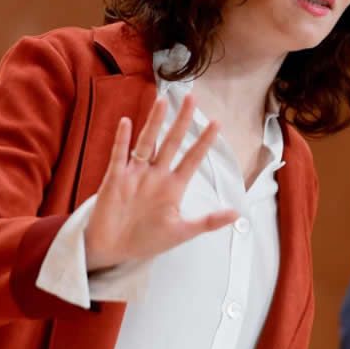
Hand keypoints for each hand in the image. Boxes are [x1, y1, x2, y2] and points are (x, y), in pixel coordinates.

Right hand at [83, 95, 237, 270]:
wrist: (112, 250)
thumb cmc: (146, 240)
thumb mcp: (182, 232)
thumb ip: (208, 222)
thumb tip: (237, 214)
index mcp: (173, 186)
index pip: (192, 158)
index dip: (204, 141)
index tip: (217, 122)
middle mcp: (155, 175)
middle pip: (171, 142)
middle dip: (182, 121)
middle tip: (192, 98)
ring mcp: (135, 175)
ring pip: (147, 143)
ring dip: (154, 123)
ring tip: (162, 101)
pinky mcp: (115, 180)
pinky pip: (119, 156)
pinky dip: (122, 140)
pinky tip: (126, 122)